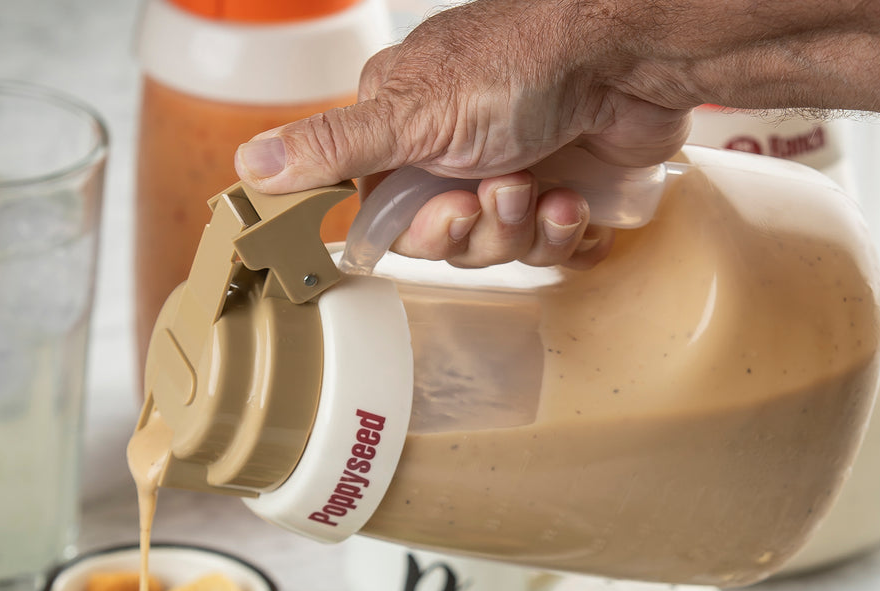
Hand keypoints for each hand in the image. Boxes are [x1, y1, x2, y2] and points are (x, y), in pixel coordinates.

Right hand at [233, 0, 694, 267]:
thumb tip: (249, 164)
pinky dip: (561, 230)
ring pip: (496, 247)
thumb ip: (331, 146)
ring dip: (520, 228)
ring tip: (541, 187)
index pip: (385, 213)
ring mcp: (510, 166)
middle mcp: (455, 147)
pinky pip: (545, 247)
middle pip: (443, 239)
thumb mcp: (410, 111)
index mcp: (405, 123)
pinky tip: (572, 200)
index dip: (418, 233)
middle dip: (476, 231)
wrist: (630, 54)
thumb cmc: (523, 62)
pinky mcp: (560, 188)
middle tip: (497, 195)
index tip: (446, 217)